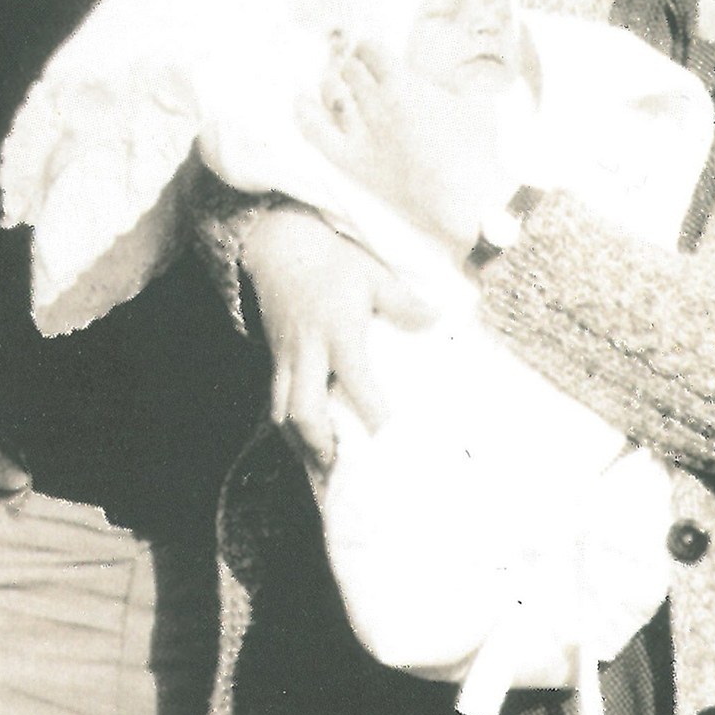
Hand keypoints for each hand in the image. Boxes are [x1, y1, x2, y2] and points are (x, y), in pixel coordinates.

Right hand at [241, 204, 432, 474]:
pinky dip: (288, 427)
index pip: (356, 380)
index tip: (391, 436)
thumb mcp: (374, 275)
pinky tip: (305, 444)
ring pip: (282, 412)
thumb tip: (440, 318)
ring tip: (322, 466)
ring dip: (300, 442)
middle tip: (341, 467)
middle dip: (320, 443)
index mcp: (338, 332)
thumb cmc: (333, 262)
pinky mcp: (274, 359)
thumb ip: (404, 302)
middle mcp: (308, 351)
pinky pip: (275, 401)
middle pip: (303, 409)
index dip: (372, 411)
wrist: (280, 247)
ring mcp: (285, 358)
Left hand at [320, 41, 510, 256]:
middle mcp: (376, 103)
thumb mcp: (474, 99)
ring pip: (333, 93)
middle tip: (354, 64)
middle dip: (351, 61)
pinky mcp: (351, 160)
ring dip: (332, 79)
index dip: (368, 46)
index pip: (372, 51)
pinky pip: (316, 130)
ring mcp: (360, 132)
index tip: (369, 48)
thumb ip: (457, 80)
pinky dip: (304, 111)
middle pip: (351, 70)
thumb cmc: (476, 149)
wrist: (465, 198)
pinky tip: (300, 98)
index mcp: (403, 84)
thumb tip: (455, 67)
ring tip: (335, 77)